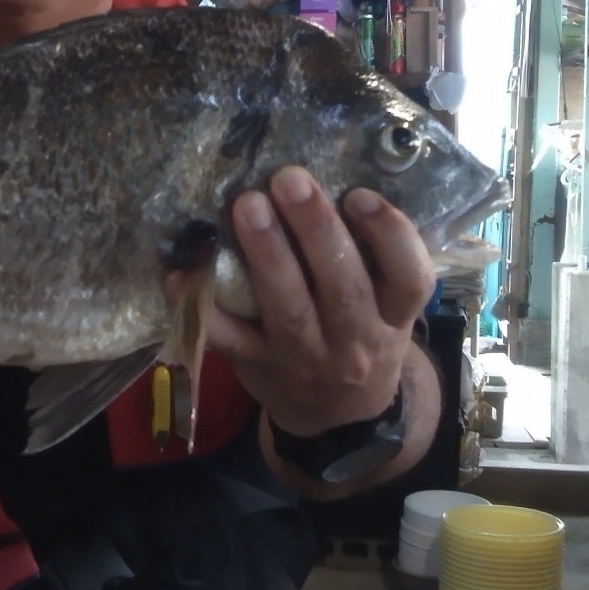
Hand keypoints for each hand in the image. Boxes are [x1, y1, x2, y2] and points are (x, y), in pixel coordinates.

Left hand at [206, 166, 435, 436]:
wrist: (335, 415)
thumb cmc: (358, 334)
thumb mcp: (384, 304)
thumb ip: (370, 255)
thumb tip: (333, 174)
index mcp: (393, 316)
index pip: (410, 279)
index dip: (389, 235)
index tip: (359, 194)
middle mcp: (354, 339)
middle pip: (343, 286)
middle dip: (315, 229)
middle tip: (289, 178)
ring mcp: (302, 356)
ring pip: (288, 307)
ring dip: (267, 253)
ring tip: (247, 204)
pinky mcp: (256, 366)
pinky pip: (225, 336)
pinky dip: (200, 303)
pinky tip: (178, 271)